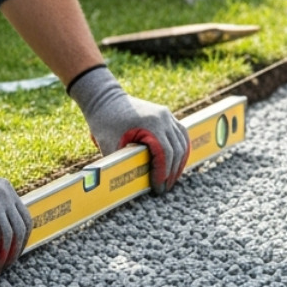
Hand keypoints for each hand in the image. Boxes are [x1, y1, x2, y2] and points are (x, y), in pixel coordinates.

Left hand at [68, 66, 189, 193]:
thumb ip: (120, 164)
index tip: (157, 188)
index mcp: (151, 124)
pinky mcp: (166, 115)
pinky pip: (180, 134)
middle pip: (177, 150)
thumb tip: (126, 187)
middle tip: (164, 188)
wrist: (104, 98)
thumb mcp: (108, 146)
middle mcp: (163, 118)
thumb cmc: (104, 121)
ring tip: (170, 179)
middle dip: (171, 172)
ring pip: (182, 142)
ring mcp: (166, 115)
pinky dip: (180, 150)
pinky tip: (174, 163)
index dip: (163, 173)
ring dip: (178, 162)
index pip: (165, 154)